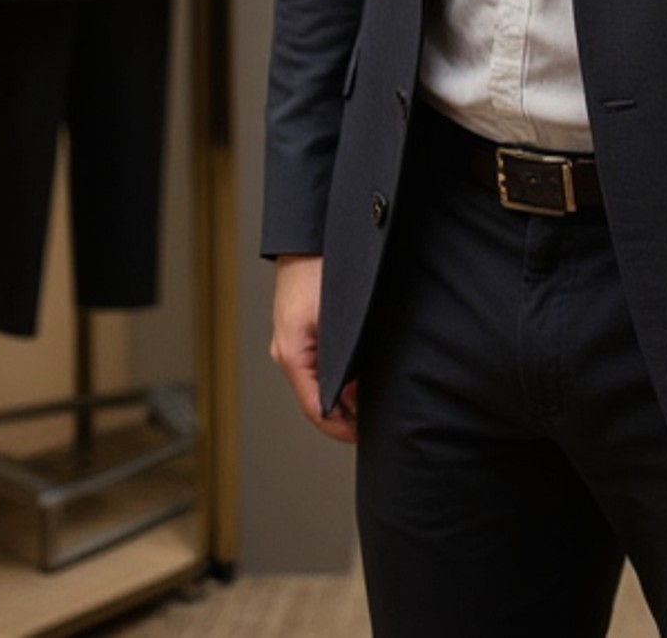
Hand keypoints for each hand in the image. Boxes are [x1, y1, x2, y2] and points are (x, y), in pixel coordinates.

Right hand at [270, 254, 359, 443]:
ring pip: (321, 379)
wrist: (309, 232)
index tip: (365, 434)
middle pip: (319, 397)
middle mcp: (288, 351)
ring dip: (347, 389)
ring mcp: (294, 340)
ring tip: (376, 392)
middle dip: (348, 410)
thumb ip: (344, 360)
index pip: (317, 409)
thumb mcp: (338, 319)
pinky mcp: (302, 328)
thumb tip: (357, 393)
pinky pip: (322, 360)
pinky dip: (342, 370)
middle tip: (378, 415)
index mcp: (292, 353)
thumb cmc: (320, 267)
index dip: (343, 428)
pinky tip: (365, 366)